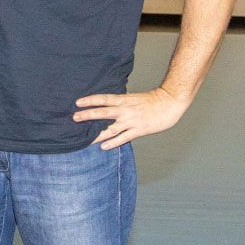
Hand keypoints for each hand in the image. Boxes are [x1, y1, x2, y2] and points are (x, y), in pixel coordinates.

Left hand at [73, 87, 189, 149]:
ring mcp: (132, 121)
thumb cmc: (152, 100)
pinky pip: (124, 138)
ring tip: (86, 138)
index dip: (90, 100)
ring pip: (111, 128)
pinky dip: (113, 142)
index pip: (103, 99)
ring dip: (98, 133)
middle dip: (88, 115)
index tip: (77, 102)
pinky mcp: (139, 130)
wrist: (170, 102)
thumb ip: (121, 103)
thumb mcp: (132, 98)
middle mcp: (125, 110)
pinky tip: (103, 147)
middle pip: (103, 112)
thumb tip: (107, 106)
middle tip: (74, 118)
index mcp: (123, 100)